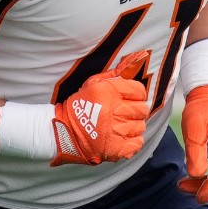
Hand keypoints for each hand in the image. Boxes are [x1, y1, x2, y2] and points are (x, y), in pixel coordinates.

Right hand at [50, 50, 151, 165]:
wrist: (64, 132)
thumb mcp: (93, 83)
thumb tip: (135, 60)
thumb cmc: (80, 106)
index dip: (137, 95)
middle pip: (143, 110)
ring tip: (121, 126)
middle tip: (125, 114)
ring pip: (141, 126)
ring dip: (133, 126)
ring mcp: (117, 130)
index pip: (140, 91)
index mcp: (110, 92)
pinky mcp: (116, 148)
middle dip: (136, 111)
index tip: (130, 100)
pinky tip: (123, 137)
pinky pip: (137, 143)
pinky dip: (133, 141)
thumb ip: (114, 74)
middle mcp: (115, 110)